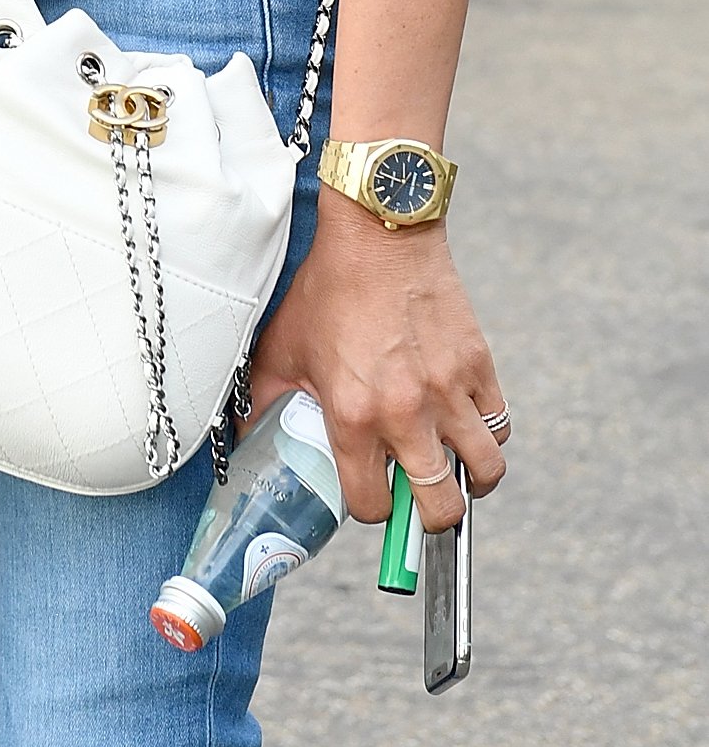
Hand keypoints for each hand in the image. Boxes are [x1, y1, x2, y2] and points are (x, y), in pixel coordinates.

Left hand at [247, 196, 506, 533]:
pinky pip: (500, 424)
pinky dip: (488, 434)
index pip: (372, 506)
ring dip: (469, 480)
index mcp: (353, 414)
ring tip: (451, 466)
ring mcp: (449, 390)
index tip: (370, 494)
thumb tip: (245, 437)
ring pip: (484, 472)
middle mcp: (406, 411)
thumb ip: (265, 400)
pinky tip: (464, 423)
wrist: (379, 231)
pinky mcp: (479, 365)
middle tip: (419, 497)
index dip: (370, 508)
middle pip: (439, 506)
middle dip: (428, 515)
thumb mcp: (283, 346)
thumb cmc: (328, 289)